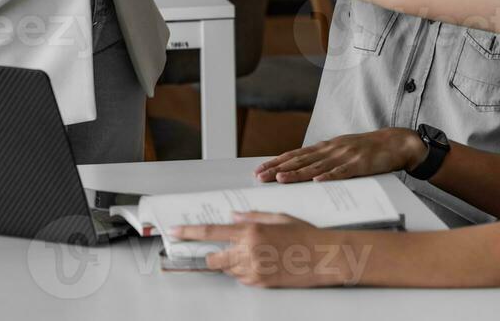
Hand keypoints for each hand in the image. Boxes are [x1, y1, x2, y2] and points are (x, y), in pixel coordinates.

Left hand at [170, 213, 357, 287]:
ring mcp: (254, 269)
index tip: (176, 232)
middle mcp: (248, 251)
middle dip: (214, 254)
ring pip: (228, 269)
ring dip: (232, 263)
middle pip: (215, 257)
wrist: (324, 256)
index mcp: (251, 230)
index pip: (211, 232)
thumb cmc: (305, 234)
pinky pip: (242, 279)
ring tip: (255, 254)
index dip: (189, 232)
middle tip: (222, 250)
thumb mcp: (278, 217)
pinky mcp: (260, 283)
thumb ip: (252, 216)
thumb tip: (234, 216)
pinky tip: (263, 263)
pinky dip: (245, 272)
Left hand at [254, 128, 426, 183]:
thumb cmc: (367, 149)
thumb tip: (301, 169)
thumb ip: (324, 158)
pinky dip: (330, 176)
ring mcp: (346, 156)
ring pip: (317, 166)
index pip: (296, 154)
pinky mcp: (360, 164)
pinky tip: (317, 181)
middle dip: (279, 168)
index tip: (259, 170)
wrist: (395, 142)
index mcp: (327, 147)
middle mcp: (332, 149)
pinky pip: (343, 172)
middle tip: (260, 177)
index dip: (277, 162)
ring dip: (297, 173)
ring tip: (281, 179)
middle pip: (301, 159)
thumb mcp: (342, 150)